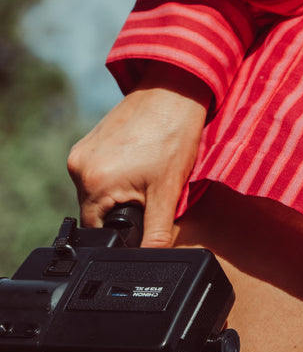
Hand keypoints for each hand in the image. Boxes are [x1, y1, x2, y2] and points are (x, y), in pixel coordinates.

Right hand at [67, 63, 211, 246]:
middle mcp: (79, 167)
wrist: (175, 90)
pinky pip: (101, 169)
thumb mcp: (169, 193)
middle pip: (98, 210)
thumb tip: (153, 261)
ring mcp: (83, 150)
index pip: (99, 230)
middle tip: (152, 190)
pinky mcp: (91, 139)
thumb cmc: (174, 135)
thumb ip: (158, 233)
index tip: (145, 218)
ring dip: (123, 189)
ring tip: (149, 172)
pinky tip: (142, 160)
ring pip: (100, 189)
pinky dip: (120, 172)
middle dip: (125, 209)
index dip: (123, 232)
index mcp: (92, 184)